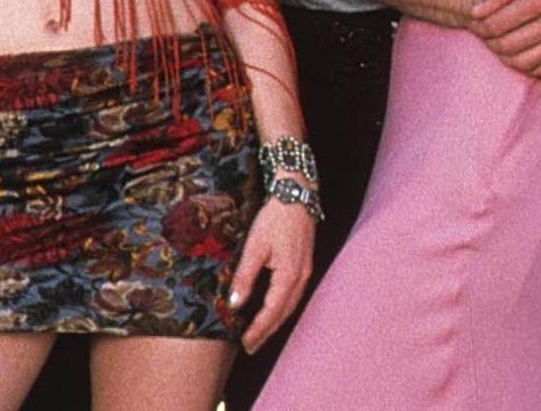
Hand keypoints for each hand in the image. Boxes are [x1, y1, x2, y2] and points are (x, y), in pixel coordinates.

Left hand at [229, 194, 315, 351]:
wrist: (296, 195)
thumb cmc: (275, 218)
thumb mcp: (255, 246)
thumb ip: (245, 276)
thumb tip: (235, 303)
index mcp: (289, 275)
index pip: (271, 311)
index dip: (258, 329)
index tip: (246, 343)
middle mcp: (301, 278)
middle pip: (283, 313)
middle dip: (267, 332)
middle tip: (250, 346)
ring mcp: (305, 272)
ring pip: (290, 306)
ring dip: (275, 322)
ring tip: (259, 334)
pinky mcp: (304, 266)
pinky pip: (294, 295)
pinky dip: (282, 308)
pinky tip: (273, 310)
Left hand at [473, 0, 540, 76]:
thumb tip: (476, 11)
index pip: (498, 23)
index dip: (481, 25)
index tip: (474, 22)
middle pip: (510, 44)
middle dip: (491, 42)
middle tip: (481, 36)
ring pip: (529, 60)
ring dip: (508, 57)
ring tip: (497, 47)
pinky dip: (532, 67)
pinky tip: (522, 58)